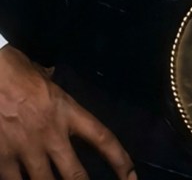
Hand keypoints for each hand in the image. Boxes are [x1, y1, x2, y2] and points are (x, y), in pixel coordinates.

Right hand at [0, 46, 134, 179]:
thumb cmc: (15, 70)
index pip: (102, 138)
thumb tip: (51, 74)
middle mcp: (51, 134)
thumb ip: (51, 83)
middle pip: (76, 176)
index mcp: (66, 110)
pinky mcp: (3, 159)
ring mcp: (27, 149)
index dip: (120, 160)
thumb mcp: (42, 75)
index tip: (131, 178)